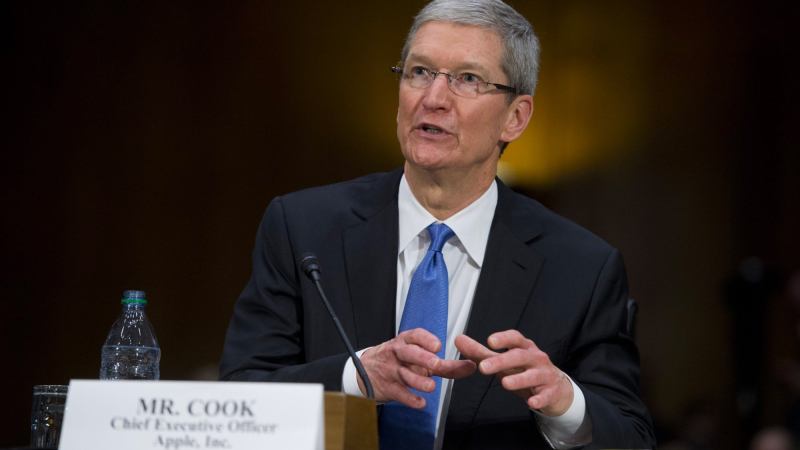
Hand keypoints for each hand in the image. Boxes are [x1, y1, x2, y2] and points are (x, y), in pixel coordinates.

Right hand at [358, 328, 475, 407]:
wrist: (365, 371)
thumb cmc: (398, 362)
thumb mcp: (419, 358)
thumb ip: (445, 364)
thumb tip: (471, 366)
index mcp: (405, 342)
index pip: (414, 336)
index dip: (426, 340)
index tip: (438, 345)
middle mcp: (397, 354)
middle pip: (409, 353)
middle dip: (422, 357)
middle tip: (436, 364)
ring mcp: (391, 370)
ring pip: (404, 374)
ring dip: (418, 380)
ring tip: (431, 386)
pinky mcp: (387, 387)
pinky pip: (398, 393)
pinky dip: (409, 399)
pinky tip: (420, 403)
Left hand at [455, 330, 572, 415]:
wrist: (555, 387)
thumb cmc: (524, 369)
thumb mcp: (504, 360)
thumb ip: (480, 352)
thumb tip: (458, 339)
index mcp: (524, 347)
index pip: (515, 338)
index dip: (503, 338)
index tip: (489, 341)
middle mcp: (536, 358)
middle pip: (520, 356)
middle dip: (502, 361)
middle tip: (483, 367)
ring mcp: (545, 374)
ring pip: (533, 375)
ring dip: (519, 379)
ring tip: (504, 383)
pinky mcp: (551, 392)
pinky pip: (546, 395)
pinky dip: (539, 398)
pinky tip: (531, 402)